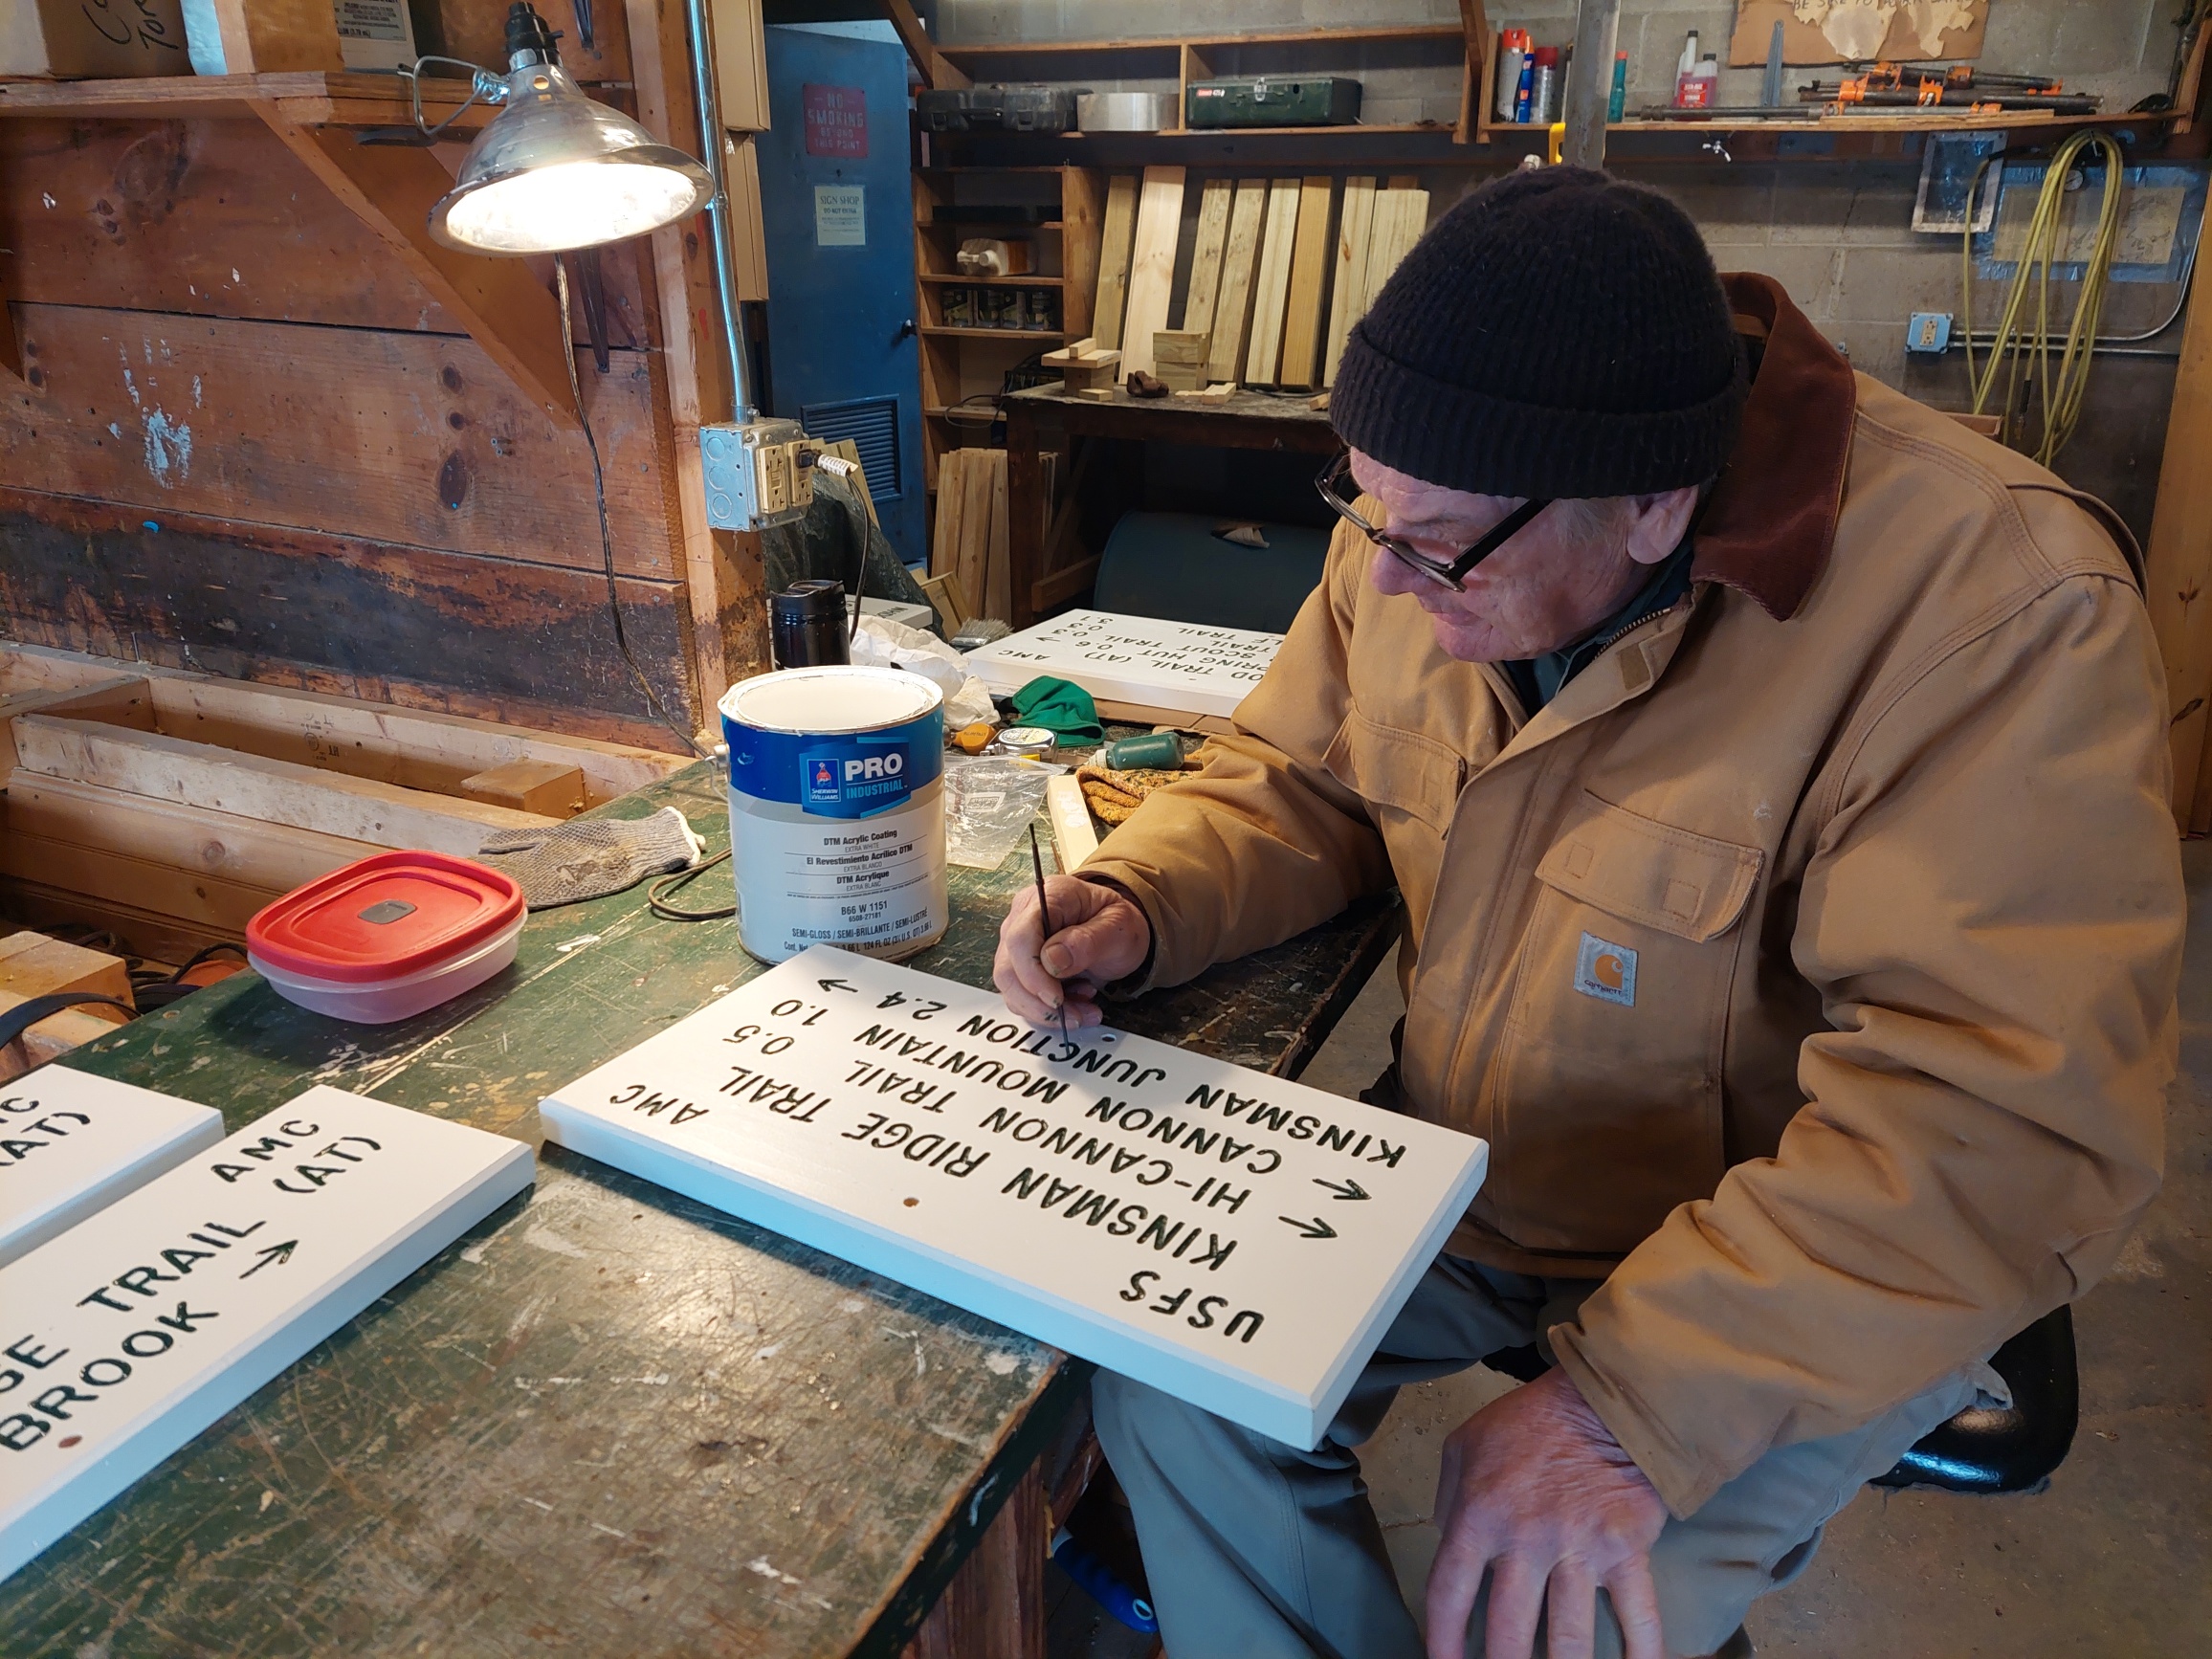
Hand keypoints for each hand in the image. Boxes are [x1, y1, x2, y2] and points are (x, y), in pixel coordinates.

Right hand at [993, 876, 1150, 1028]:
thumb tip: (1051, 960)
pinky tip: (1075, 1004)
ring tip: (1082, 1011)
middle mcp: (1023, 916)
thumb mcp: (1118, 928)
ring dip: (1044, 1010)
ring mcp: (1017, 942)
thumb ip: (1087, 941)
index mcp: (1048, 897)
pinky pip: (1021, 995)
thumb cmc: (1118, 923)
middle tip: (1074, 1015)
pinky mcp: (1019, 965)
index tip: (1055, 998)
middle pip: (1008, 966)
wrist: (1118, 931)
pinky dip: (1046, 1010)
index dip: (1033, 972)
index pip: (1021, 936)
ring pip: (1011, 987)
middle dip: (1039, 1001)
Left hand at [1427, 1369, 1668, 1658]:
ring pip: (1570, 1639)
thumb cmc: (1530, 1422)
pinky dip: (1643, 1654)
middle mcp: (1526, 1541)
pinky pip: (1638, 1616)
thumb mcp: (1464, 1446)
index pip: (1448, 1593)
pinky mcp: (1625, 1552)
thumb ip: (1450, 1502)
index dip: (1441, 1641)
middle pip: (1508, 1632)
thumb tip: (1450, 1550)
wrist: (1603, 1399)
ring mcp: (1579, 1550)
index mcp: (1479, 1516)